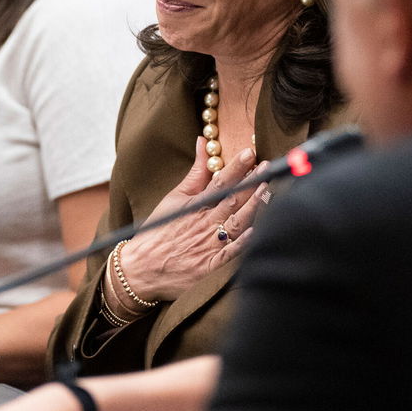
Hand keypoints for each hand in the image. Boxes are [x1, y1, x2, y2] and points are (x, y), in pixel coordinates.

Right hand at [117, 138, 270, 302]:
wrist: (141, 267)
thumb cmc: (158, 230)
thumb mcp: (174, 198)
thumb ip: (194, 173)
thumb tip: (203, 143)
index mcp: (195, 205)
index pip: (220, 182)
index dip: (236, 167)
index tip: (250, 152)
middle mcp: (204, 223)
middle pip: (233, 200)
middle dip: (253, 182)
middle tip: (268, 167)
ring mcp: (209, 245)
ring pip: (237, 223)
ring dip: (254, 207)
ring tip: (269, 191)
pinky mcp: (211, 266)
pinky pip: (231, 254)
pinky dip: (243, 243)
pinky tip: (257, 232)